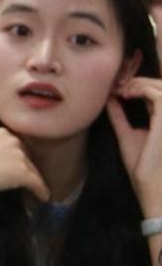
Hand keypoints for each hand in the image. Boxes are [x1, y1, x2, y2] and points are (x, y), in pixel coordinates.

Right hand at [0, 127, 50, 202]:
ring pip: (32, 171)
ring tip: (38, 191)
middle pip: (26, 157)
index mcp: (1, 132)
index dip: (17, 158)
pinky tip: (44, 197)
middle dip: (26, 168)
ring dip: (35, 181)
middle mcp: (13, 140)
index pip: (16, 146)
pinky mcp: (23, 172)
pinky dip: (41, 191)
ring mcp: (19, 156)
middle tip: (26, 180)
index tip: (16, 168)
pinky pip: (37, 183)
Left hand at [107, 77, 161, 217]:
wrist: (148, 185)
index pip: (154, 92)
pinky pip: (159, 96)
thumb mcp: (125, 134)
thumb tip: (108, 99)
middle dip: (138, 80)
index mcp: (160, 119)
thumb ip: (119, 116)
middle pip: (159, 85)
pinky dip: (142, 90)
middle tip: (118, 86)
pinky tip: (127, 95)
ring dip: (140, 83)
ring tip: (122, 91)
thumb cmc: (141, 165)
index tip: (115, 88)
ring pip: (160, 87)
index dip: (136, 84)